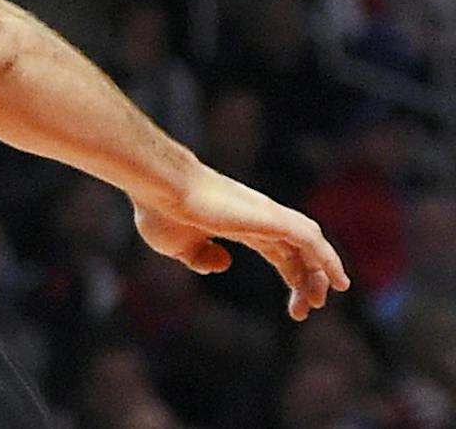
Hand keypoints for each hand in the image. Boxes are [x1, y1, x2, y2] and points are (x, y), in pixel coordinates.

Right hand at [133, 164, 348, 320]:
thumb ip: (199, 257)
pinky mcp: (269, 217)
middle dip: (309, 281)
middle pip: (298, 251)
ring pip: (309, 243)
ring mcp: (265, 215)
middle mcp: (257, 217)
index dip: (293, 278)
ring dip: (322, 272)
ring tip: (325, 298)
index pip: (279, 251)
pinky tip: (337, 279)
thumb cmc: (160, 209)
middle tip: (310, 308)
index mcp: (238, 224)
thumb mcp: (176, 246)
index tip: (298, 308)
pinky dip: (327, 258)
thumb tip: (223, 263)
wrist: (159, 187)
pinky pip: (310, 239)